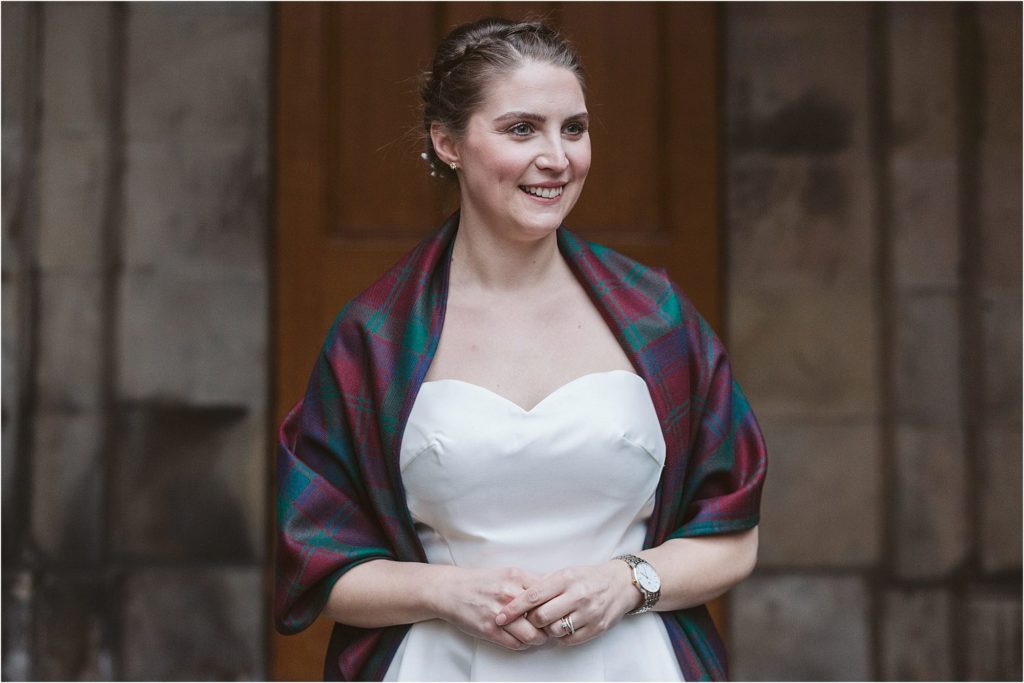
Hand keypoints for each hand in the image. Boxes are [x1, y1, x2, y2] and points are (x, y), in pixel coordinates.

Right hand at [433, 566, 550, 650]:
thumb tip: (555, 592)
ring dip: (538, 639)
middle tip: (551, 627)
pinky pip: (516, 644)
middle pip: (543, 617)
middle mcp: (510, 594)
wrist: (452, 590)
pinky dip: (523, 644)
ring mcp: (499, 613)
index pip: (548, 596)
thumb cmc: (482, 583)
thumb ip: (530, 582)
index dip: (556, 606)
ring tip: (537, 635)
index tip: (557, 611)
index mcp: (517, 577)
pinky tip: (521, 638)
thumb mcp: (508, 574)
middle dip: (550, 626)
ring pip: (532, 635)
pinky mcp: (490, 630)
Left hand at [495, 561, 641, 645]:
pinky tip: (563, 627)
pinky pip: (569, 640)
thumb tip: (516, 597)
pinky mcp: (597, 627)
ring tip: (549, 622)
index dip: (513, 608)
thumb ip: (543, 584)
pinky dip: (561, 637)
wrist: (620, 584)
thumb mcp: (564, 573)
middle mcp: (577, 595)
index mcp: (566, 578)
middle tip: (529, 619)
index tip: (499, 616)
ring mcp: (589, 612)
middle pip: (541, 617)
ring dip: (546, 630)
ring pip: (554, 630)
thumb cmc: (586, 578)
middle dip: (530, 621)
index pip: (533, 595)